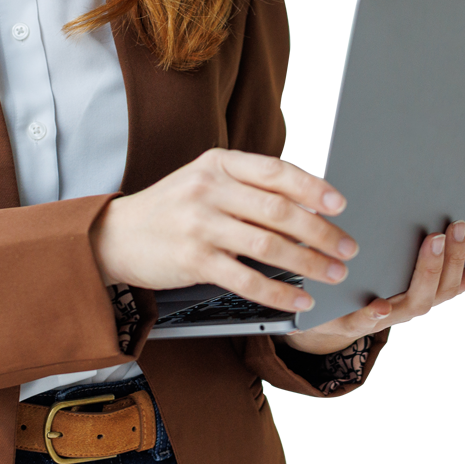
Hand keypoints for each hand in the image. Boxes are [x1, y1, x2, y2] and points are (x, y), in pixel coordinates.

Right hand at [90, 149, 357, 316]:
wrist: (118, 235)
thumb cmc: (171, 208)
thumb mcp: (204, 180)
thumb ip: (246, 184)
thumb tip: (305, 201)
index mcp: (218, 164)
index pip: (274, 172)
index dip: (312, 188)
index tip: (339, 205)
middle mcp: (209, 190)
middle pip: (278, 210)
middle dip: (321, 232)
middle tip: (346, 247)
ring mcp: (200, 225)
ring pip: (268, 245)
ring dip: (308, 262)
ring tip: (331, 273)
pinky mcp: (193, 260)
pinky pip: (246, 279)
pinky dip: (278, 292)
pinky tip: (298, 299)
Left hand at [281, 220, 464, 355]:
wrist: (324, 323)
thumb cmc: (369, 293)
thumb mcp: (405, 282)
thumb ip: (441, 275)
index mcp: (416, 296)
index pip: (449, 282)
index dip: (459, 257)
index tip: (461, 224)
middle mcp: (402, 310)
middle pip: (432, 293)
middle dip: (443, 261)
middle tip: (443, 231)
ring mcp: (377, 319)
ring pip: (405, 307)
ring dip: (421, 276)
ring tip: (430, 245)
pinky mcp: (347, 324)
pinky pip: (361, 322)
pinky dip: (372, 314)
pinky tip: (378, 303)